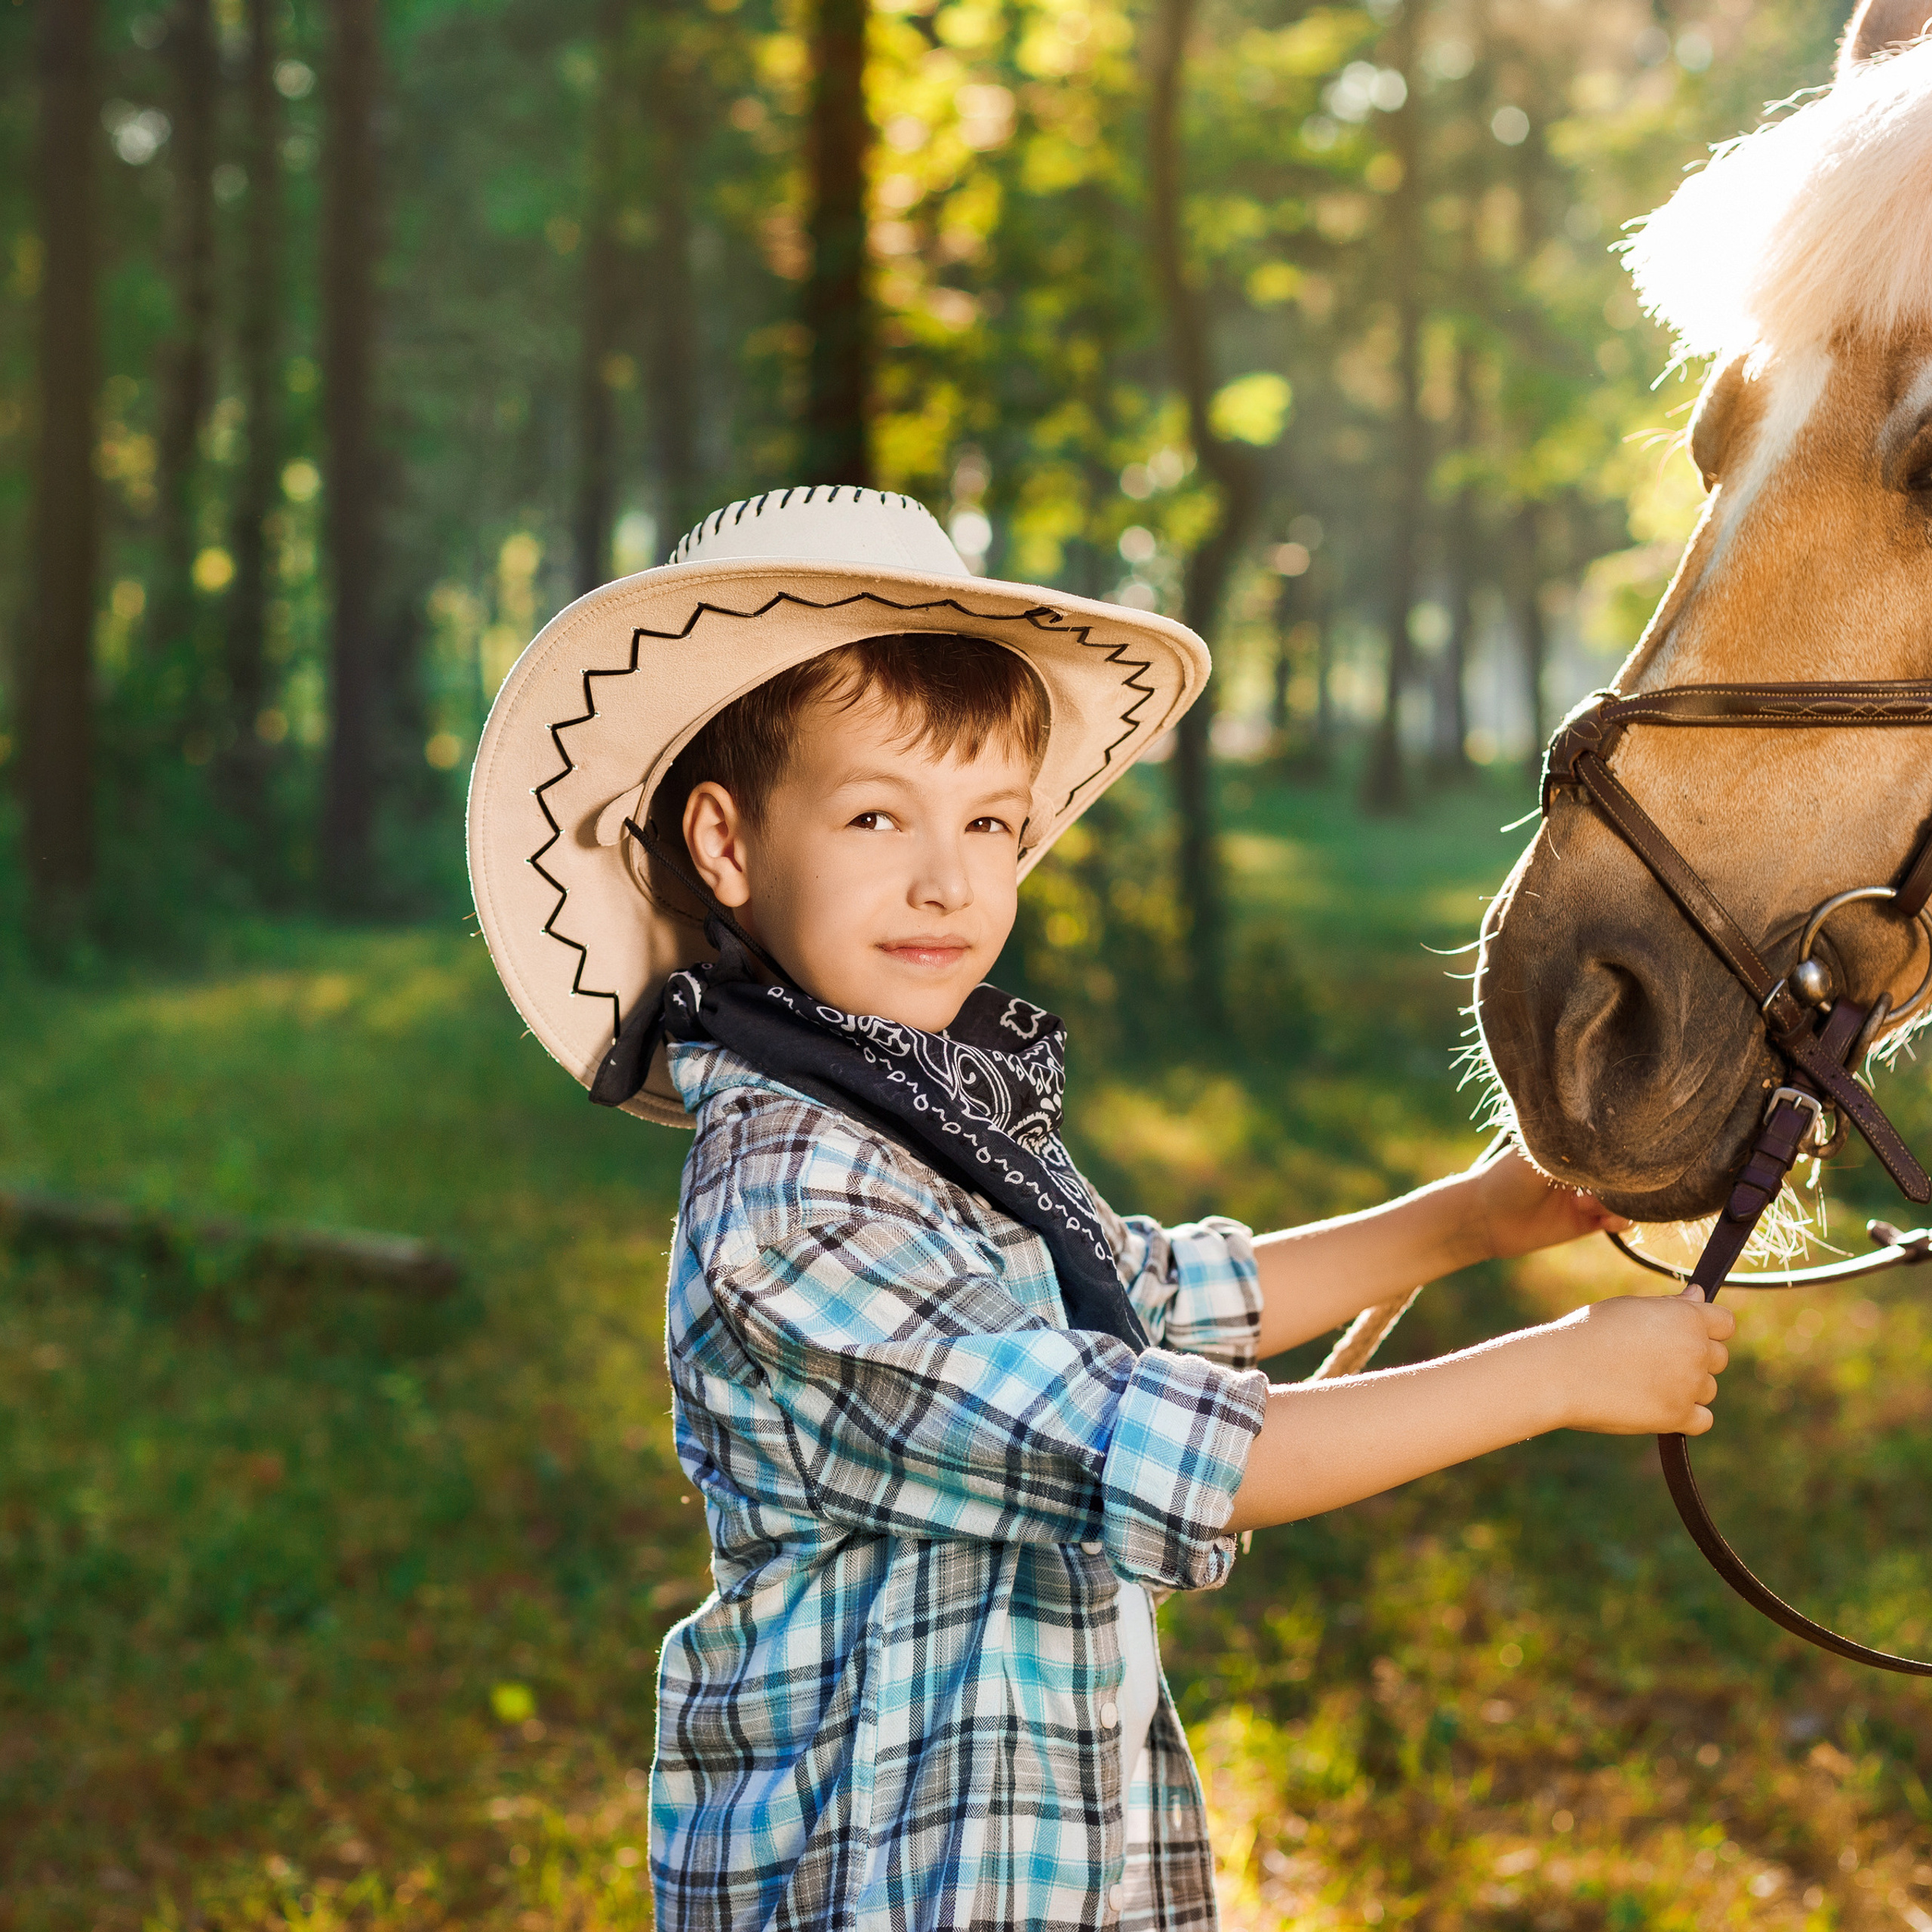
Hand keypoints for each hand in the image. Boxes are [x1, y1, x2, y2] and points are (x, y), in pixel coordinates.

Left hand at [1468, 1146, 1630, 1261]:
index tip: (1624, 1152)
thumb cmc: (1505, 1178)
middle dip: (1624, 1178)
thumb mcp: (1538, 1154)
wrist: (1486, 1219)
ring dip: (1616, 1201)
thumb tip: (1612, 1141)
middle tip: (1605, 1183)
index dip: (1623, 1148)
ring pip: (1627, 1196)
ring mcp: (1590, 1195)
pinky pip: (1620, 1221)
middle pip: (1625, 1171)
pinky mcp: (1589, 1222)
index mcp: (1574, 1146)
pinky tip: (1604, 1221)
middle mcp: (1586, 1169)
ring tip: (1582, 1204)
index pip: (1613, 1143)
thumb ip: (1573, 1149)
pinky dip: (1621, 1220)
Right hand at [1548, 1290, 1734, 1435]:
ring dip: (1687, 1387)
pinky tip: (1656, 1405)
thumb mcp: (1629, 1308)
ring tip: (1644, 1382)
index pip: (1725, 1323)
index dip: (1706, 1327)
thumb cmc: (1588, 1333)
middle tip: (1652, 1359)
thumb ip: (1670, 1306)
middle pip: (1719, 1358)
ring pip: (1708, 1389)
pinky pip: (1703, 1419)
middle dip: (1694, 1358)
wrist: (1560, 1372)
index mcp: (1686, 1317)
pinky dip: (1685, 1416)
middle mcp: (1695, 1350)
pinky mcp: (1677, 1417)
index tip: (1681, 1333)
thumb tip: (1698, 1295)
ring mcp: (1689, 1386)